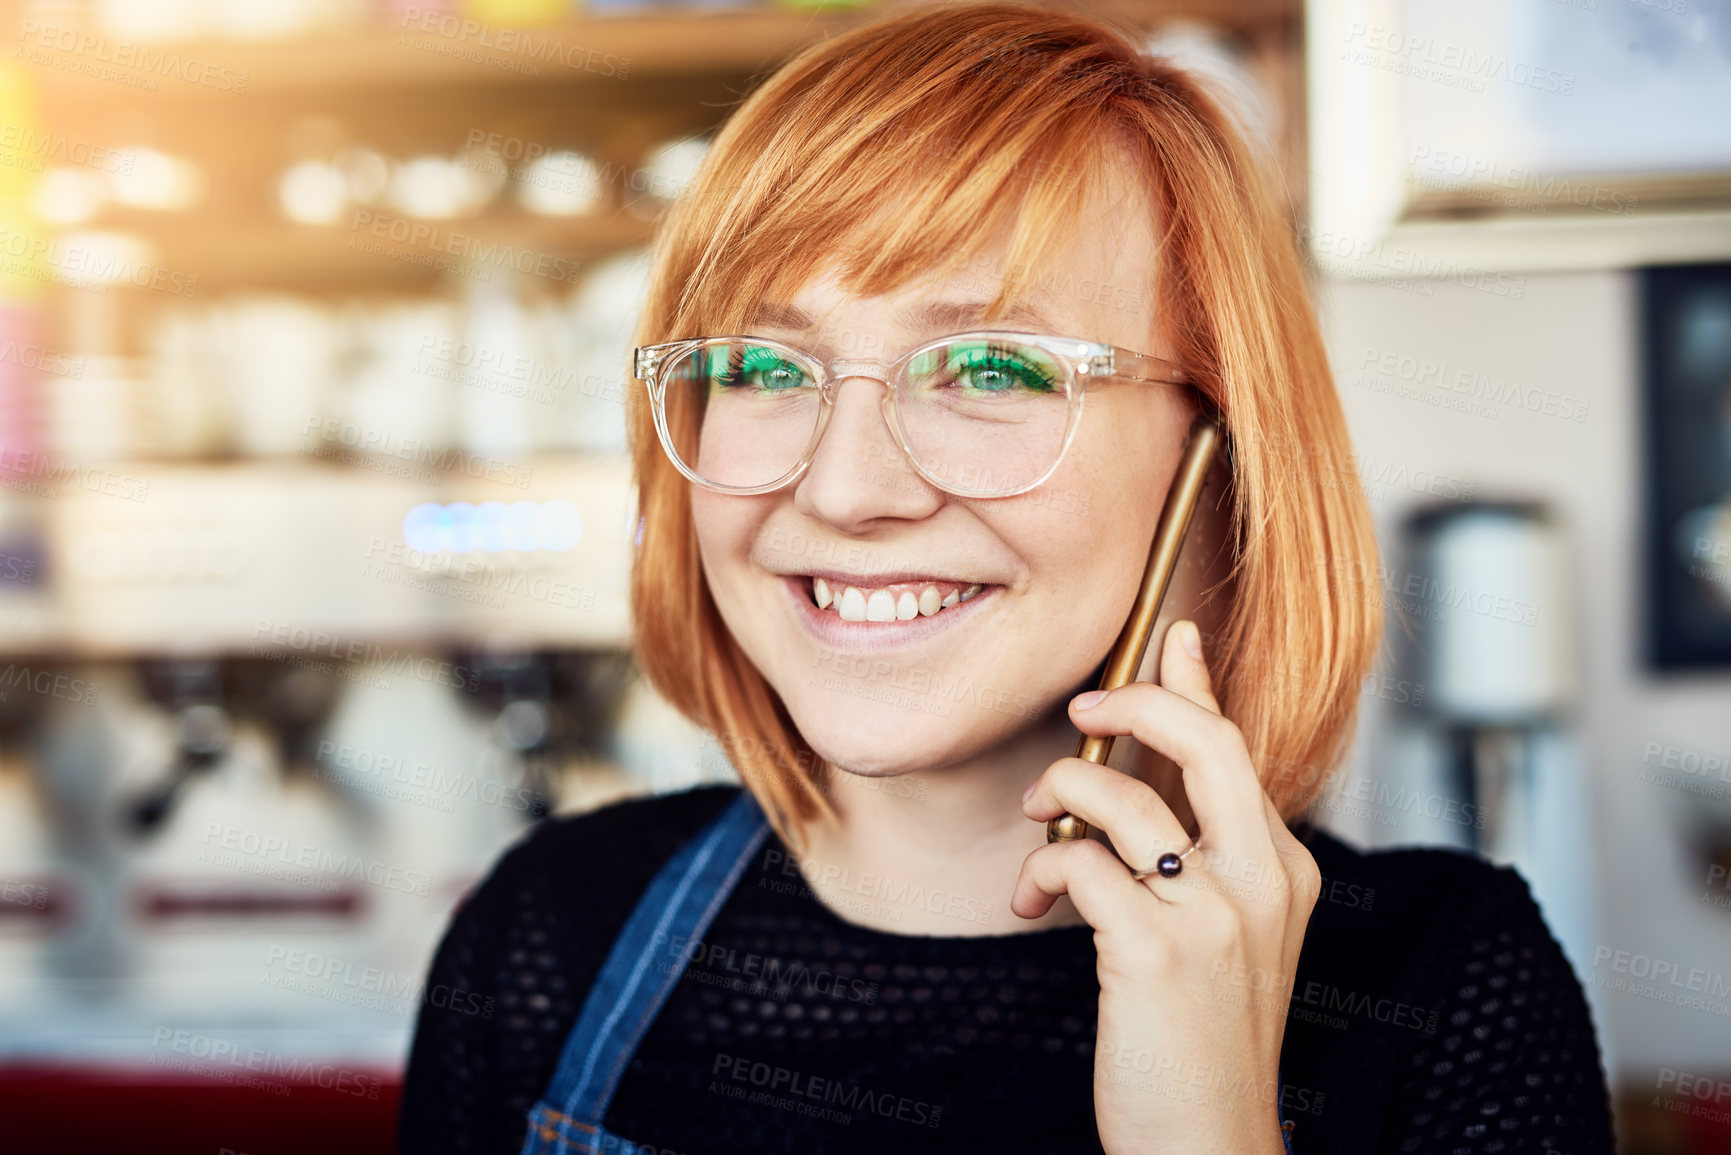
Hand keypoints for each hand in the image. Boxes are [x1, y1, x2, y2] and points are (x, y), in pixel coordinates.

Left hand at [1012, 619, 1319, 1154]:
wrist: (1208, 1144)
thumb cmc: (1199, 1040)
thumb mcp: (1221, 935)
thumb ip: (1197, 854)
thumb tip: (1144, 784)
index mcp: (1284, 870)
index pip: (1238, 749)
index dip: (1196, 684)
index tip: (1169, 637)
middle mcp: (1263, 880)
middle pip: (1205, 742)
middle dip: (1133, 707)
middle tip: (1081, 712)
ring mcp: (1217, 913)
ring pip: (1123, 799)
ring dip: (1058, 801)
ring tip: (1034, 833)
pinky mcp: (1159, 949)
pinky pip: (1080, 861)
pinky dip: (1042, 870)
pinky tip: (1032, 904)